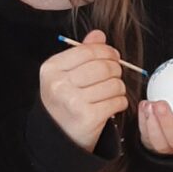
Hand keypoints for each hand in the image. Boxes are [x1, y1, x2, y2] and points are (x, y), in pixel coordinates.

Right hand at [38, 30, 127, 151]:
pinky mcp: (88, 117)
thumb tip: (98, 34)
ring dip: (119, 88)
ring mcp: (73, 101)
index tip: (113, 57)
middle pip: (103, 67)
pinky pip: (117, 101)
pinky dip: (120, 102)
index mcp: (52, 69)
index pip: (88, 51)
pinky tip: (112, 105)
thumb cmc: (64, 102)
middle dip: (116, 70)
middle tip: (115, 75)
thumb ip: (81, 53)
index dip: (106, 51)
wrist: (58, 137)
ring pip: (114, 84)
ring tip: (111, 93)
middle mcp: (59, 84)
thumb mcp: (65, 75)